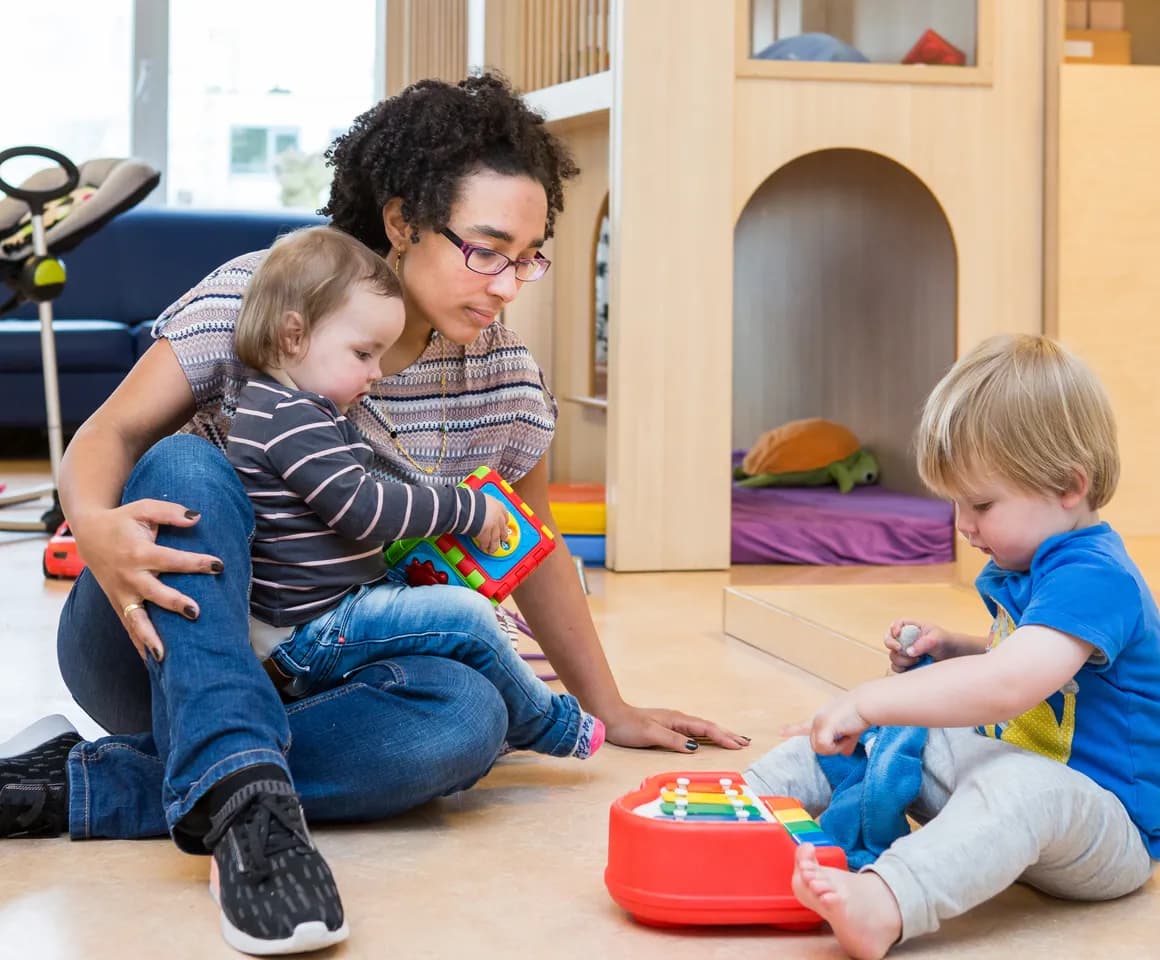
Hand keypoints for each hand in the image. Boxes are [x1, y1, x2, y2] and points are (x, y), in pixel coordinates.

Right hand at [71, 500, 222, 661]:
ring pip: (136, 620)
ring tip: (164, 658)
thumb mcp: (144, 508)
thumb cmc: (123, 520)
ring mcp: (122, 594)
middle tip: (196, 612)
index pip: (172, 560)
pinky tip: (153, 666)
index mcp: (139, 553)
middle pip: (154, 594)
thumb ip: (171, 513)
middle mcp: (130, 577)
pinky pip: (129, 628)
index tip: (218, 565)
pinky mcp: (119, 604)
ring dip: (150, 638)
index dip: (195, 563)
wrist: (89, 534)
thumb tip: (198, 518)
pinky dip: (139, 645)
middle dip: (174, 603)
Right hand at [476, 494, 510, 554]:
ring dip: (494, 545)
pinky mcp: (485, 534)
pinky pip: (486, 542)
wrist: (469, 506)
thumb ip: (483, 505)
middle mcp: (498, 518)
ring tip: (492, 549)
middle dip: (503, 536)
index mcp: (498, 506)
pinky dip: (484, 546)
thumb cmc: (472, 500)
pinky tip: (483, 547)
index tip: (504, 525)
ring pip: (495, 539)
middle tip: (503, 539)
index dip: (504, 522)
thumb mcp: (481, 499)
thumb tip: (477, 505)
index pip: (505, 515)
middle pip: (503, 529)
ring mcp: (493, 527)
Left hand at [600, 702, 750, 752]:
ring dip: (718, 734)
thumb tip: (695, 747)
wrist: (610, 716)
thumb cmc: (628, 726)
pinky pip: (693, 732)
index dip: (722, 737)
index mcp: (677, 720)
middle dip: (727, 734)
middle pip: (708, 727)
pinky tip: (707, 740)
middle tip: (745, 742)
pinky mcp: (667, 728)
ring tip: (733, 740)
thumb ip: (673, 740)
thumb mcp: (650, 735)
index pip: (705, 728)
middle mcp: (677, 719)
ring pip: (702, 729)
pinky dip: (706, 736)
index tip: (738, 745)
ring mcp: (673, 723)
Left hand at [781, 692, 867, 755]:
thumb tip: (846, 753)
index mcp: (822, 718)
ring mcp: (818, 721)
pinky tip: (846, 735)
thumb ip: (846, 741)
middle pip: (816, 746)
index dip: (793, 729)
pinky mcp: (823, 725)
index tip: (780, 732)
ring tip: (847, 734)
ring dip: (836, 748)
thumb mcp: (852, 730)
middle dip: (832, 748)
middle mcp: (817, 719)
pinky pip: (824, 747)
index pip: (804, 726)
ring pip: (819, 749)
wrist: (867, 703)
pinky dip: (837, 747)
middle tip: (847, 737)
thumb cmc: (862, 713)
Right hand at [884, 619, 952, 672]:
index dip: (894, 629)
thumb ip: (924, 643)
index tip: (897, 635)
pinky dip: (903, 669)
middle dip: (895, 647)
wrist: (953, 657)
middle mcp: (905, 639)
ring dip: (902, 660)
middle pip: (889, 641)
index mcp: (911, 628)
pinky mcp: (906, 665)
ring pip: (893, 657)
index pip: (896, 624)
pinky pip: (897, 668)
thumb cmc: (945, 642)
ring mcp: (905, 652)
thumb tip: (909, 652)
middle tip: (902, 650)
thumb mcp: (937, 638)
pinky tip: (915, 667)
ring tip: (918, 661)